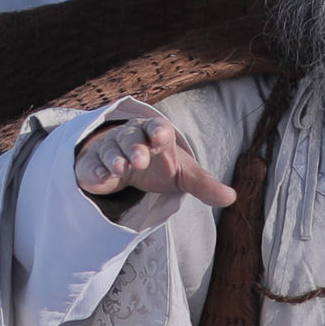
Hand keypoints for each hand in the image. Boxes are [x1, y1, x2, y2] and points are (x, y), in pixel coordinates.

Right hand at [73, 112, 235, 209]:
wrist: (124, 166)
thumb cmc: (158, 164)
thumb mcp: (182, 174)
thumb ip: (204, 185)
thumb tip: (232, 198)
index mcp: (156, 134)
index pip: (157, 127)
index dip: (158, 131)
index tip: (160, 138)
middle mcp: (131, 137)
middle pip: (131, 137)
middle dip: (134, 147)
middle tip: (140, 160)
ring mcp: (110, 149)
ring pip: (110, 149)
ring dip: (114, 158)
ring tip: (119, 169)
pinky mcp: (93, 165)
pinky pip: (92, 165)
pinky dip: (96, 171)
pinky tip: (101, 178)